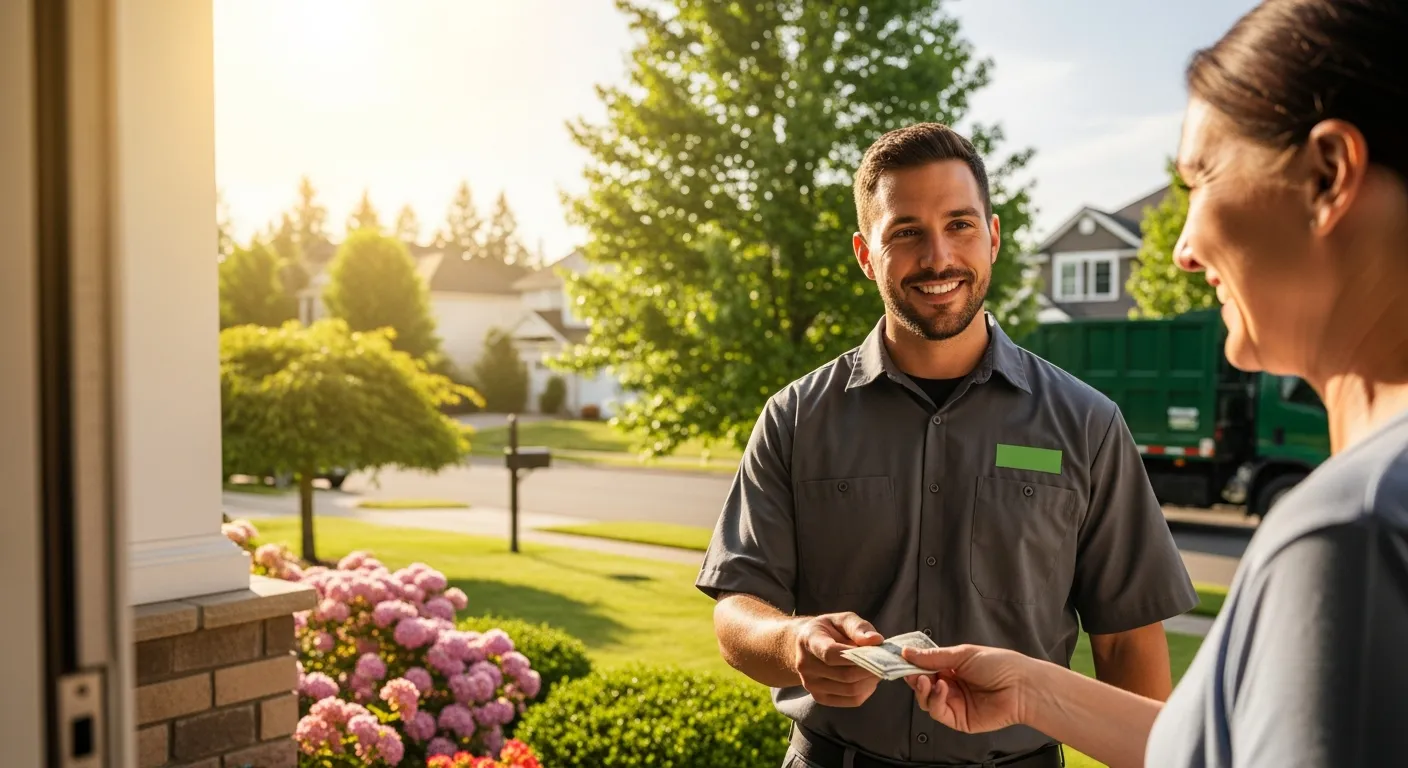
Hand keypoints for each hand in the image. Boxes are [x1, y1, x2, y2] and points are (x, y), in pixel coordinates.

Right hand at [789, 612, 884, 706]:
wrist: (807, 646)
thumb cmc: (829, 630)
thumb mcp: (841, 619)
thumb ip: (858, 627)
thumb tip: (876, 640)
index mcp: (809, 641)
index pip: (830, 654)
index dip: (856, 656)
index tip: (876, 650)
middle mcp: (805, 665)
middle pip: (844, 675)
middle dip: (869, 669)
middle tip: (884, 661)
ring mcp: (811, 684)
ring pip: (851, 690)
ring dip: (870, 681)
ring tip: (878, 669)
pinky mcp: (820, 697)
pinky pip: (851, 700)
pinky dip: (866, 691)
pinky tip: (869, 680)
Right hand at [900, 645, 1036, 733]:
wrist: (1022, 687)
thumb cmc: (999, 665)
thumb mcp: (963, 654)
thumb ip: (934, 657)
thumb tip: (907, 652)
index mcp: (953, 668)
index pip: (925, 667)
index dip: (912, 664)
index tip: (899, 659)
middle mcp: (952, 686)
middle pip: (923, 685)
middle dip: (914, 678)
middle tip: (908, 671)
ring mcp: (955, 703)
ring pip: (926, 700)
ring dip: (923, 690)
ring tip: (927, 680)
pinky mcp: (959, 720)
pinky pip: (938, 712)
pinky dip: (935, 700)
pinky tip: (942, 688)